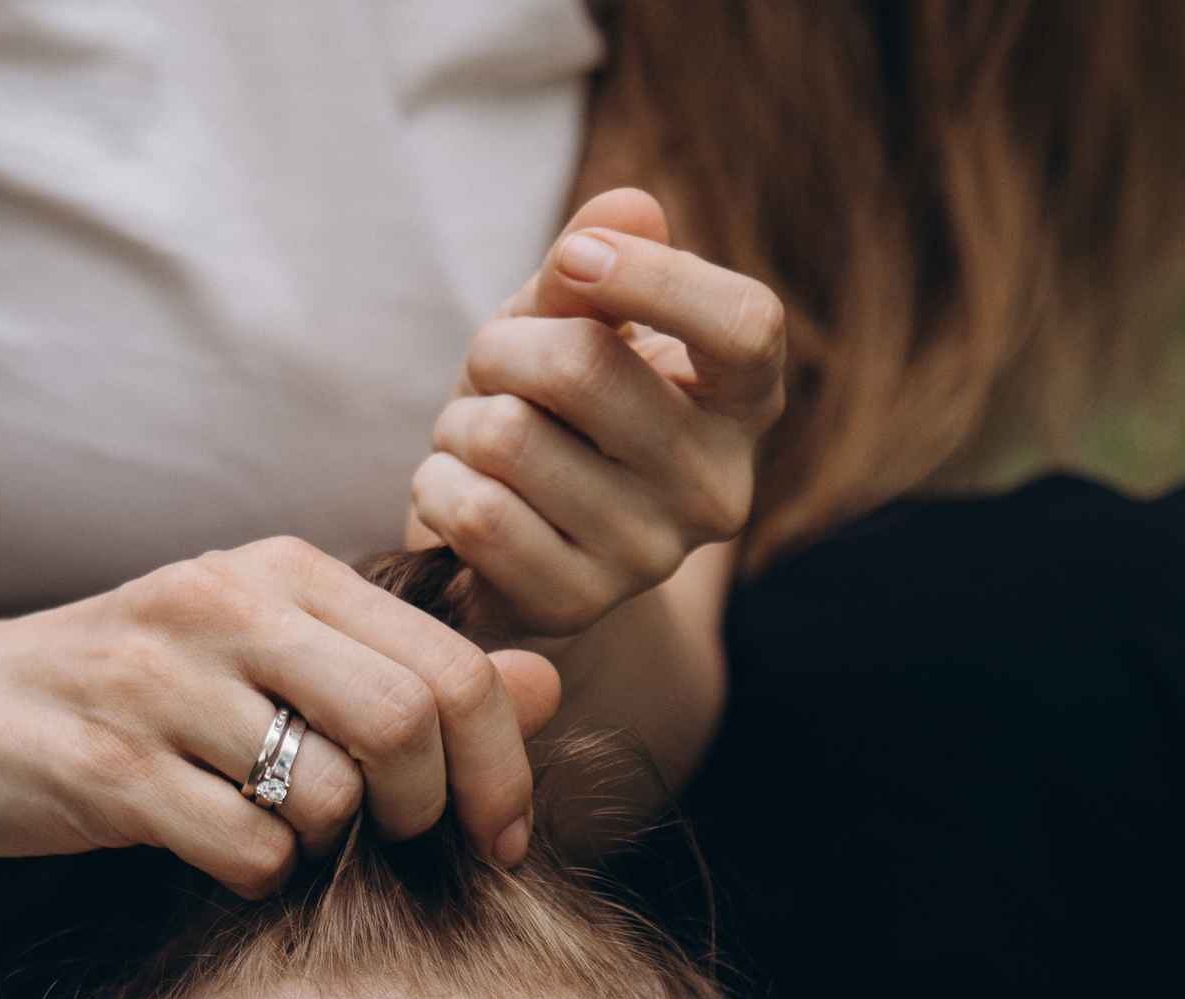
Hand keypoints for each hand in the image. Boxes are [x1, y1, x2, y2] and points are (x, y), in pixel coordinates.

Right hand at [0, 537, 562, 896]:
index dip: (501, 768)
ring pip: (327, 793)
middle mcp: (226, 605)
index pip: (449, 666)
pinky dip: (256, 877)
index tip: (499, 837)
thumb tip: (544, 685)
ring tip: (284, 834)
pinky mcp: (108, 767)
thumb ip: (405, 666)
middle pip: (407, 721)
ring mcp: (161, 684)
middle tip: (402, 845)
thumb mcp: (272, 655)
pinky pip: (244, 850)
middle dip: (427, 809)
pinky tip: (220, 854)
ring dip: (328, 845)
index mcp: (282, 570)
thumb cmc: (140, 693)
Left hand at [409, 190, 786, 642]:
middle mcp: (716, 488)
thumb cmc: (559, 406)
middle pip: (583, 367)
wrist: (524, 547)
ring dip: (462, 422)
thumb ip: (601, 252)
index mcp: (745, 400)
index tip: (573, 258)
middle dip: (502, 347)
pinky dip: (439, 484)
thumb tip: (627, 204)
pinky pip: (475, 513)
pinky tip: (457, 491)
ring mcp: (648, 558)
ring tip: (478, 440)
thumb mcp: (578, 315)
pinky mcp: (574, 607)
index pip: (745, 325)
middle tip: (491, 367)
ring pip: (510, 439)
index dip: (651, 276)